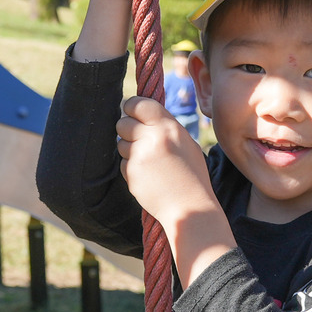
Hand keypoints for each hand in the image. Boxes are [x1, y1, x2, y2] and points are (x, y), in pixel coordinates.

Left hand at [116, 96, 235, 286]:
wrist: (189, 208)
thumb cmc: (192, 175)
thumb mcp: (186, 143)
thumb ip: (165, 127)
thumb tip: (143, 114)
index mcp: (168, 126)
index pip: (138, 103)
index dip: (131, 106)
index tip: (130, 110)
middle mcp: (152, 137)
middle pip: (122, 123)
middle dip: (126, 129)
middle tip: (138, 138)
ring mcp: (139, 156)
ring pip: (120, 144)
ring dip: (129, 150)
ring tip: (150, 162)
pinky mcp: (131, 173)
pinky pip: (123, 163)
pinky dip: (131, 168)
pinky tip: (148, 176)